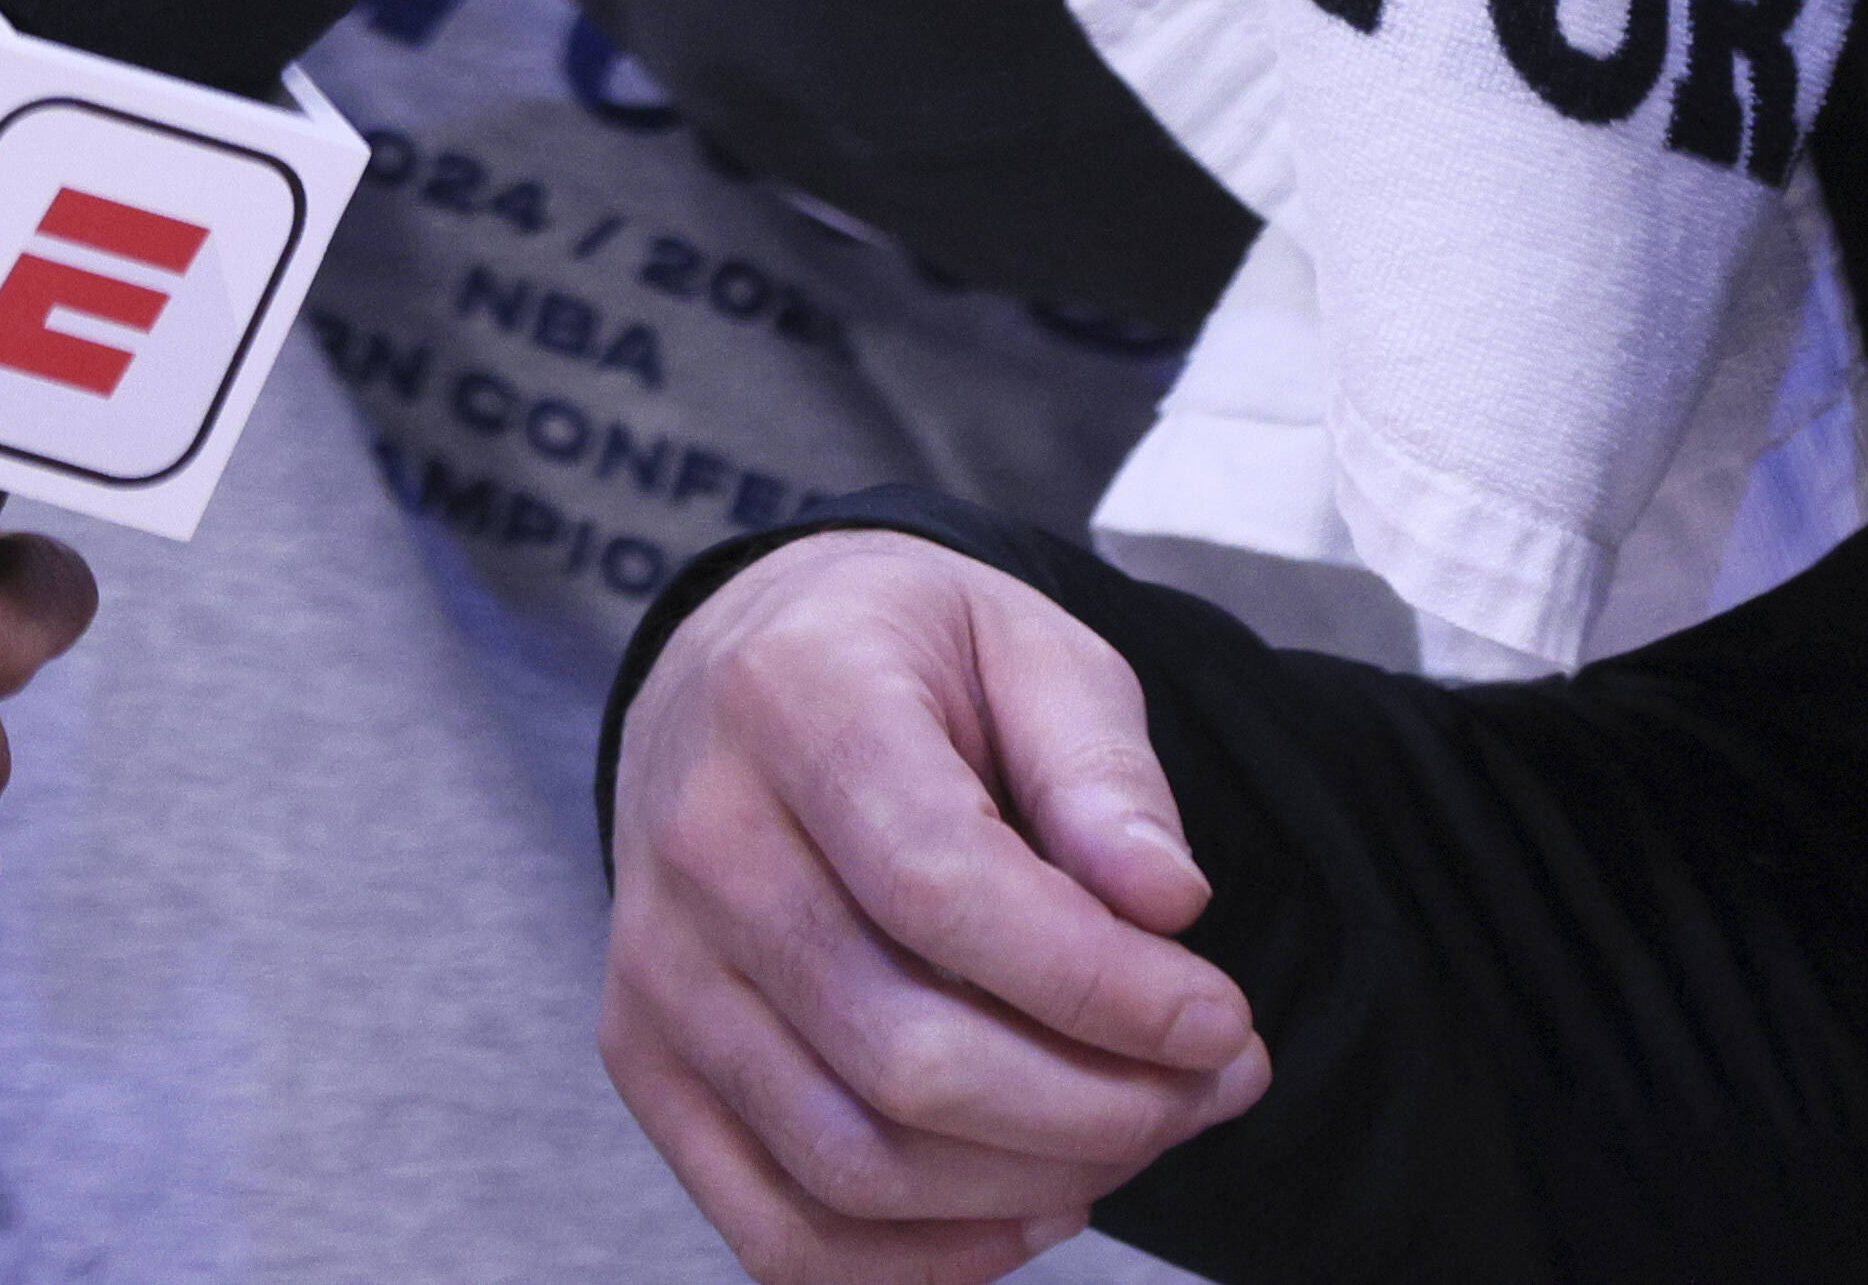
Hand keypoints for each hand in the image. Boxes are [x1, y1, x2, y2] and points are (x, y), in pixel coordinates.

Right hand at [601, 535, 1264, 1284]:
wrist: (737, 666)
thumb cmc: (909, 660)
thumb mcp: (1030, 644)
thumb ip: (1102, 769)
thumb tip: (1169, 904)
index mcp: (795, 702)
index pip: (942, 888)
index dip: (1099, 985)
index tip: (1221, 1020)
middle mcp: (699, 845)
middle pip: (903, 1055)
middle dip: (1096, 1106)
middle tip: (1211, 1085)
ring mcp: (657, 973)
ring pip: (850, 1163)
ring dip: (1029, 1186)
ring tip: (1143, 1131)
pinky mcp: (646, 1066)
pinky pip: (776, 1232)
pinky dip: (921, 1259)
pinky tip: (1031, 1207)